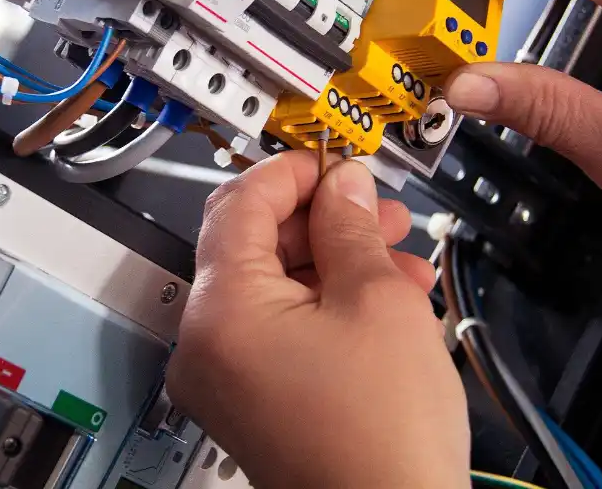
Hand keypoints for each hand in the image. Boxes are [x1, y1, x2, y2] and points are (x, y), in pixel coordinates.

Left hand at [167, 153, 467, 488]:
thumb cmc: (383, 439)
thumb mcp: (378, 301)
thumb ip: (351, 226)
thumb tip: (343, 185)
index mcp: (221, 310)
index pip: (239, 204)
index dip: (292, 171)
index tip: (333, 161)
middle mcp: (205, 344)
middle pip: (253, 245)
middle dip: (321, 219)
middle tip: (374, 207)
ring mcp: (224, 378)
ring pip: (273, 288)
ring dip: (333, 262)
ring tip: (396, 256)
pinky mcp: (250, 401)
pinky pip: (278, 331)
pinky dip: (324, 307)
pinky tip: (382, 300)